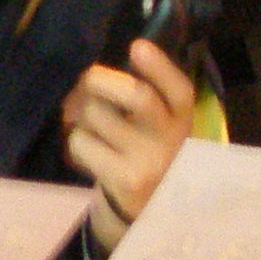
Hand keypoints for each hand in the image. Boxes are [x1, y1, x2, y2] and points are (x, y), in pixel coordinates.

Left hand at [63, 39, 197, 249]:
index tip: (138, 47)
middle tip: (85, 80)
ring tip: (89, 123)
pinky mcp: (124, 180)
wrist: (148, 212)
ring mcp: (148, 162)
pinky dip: (77, 140)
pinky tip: (90, 151)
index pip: (180, 90)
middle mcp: (171, 140)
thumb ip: (143, 94)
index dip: (159, 67)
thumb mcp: (159, 124)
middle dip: (100, 80)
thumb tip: (88, 73)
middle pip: (137, 97)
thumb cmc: (146, 153)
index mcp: (183, 118)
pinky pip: (82, 143)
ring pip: (97, 115)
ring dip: (83, 114)